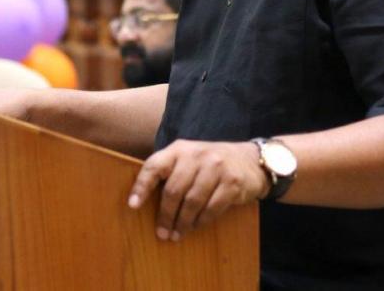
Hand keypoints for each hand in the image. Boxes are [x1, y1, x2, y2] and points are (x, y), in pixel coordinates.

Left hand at [127, 139, 268, 241]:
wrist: (250, 161)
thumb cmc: (211, 164)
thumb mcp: (189, 159)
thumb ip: (170, 172)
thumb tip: (143, 201)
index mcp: (180, 149)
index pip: (155, 165)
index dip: (142, 186)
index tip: (132, 206)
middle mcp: (197, 155)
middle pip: (174, 189)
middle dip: (165, 215)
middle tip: (162, 233)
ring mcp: (216, 167)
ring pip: (192, 201)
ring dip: (183, 222)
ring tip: (177, 234)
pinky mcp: (232, 182)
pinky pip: (212, 208)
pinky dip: (202, 221)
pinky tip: (196, 226)